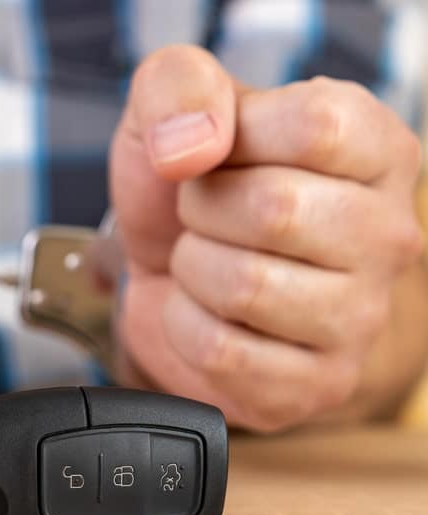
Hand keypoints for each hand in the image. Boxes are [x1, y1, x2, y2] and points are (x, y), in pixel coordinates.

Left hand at [109, 45, 425, 431]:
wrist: (170, 273)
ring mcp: (360, 318)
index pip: (315, 127)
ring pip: (245, 286)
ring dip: (194, 269)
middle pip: (276, 211)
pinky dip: (185, 326)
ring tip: (207, 261)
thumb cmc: (191, 189)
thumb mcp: (173, 111)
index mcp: (375, 150)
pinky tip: (205, 311)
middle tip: (204, 215)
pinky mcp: (317, 384)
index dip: (234, 140)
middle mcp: (388, 235)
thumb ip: (179, 86)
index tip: (219, 155)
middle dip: (202, 209)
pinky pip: (219, 351)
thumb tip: (193, 145)